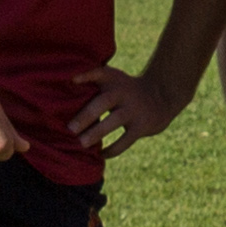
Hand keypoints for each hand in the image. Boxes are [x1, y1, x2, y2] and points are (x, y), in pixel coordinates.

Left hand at [73, 65, 187, 160]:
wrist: (162, 95)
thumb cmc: (126, 90)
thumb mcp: (114, 79)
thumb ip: (93, 83)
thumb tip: (64, 94)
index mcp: (114, 80)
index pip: (100, 73)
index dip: (86, 75)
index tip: (72, 80)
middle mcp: (124, 92)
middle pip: (104, 102)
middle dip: (86, 115)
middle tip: (70, 129)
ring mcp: (134, 109)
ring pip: (114, 121)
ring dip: (97, 133)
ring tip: (81, 143)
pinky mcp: (142, 126)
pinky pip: (125, 140)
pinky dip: (112, 149)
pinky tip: (101, 154)